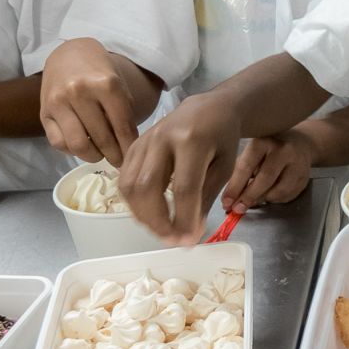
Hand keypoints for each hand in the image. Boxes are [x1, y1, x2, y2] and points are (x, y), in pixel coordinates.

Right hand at [39, 38, 137, 165]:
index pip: (122, 126)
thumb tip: (128, 149)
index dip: (129, 147)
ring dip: (93, 156)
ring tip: (102, 155)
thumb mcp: (119, 87)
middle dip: (114, 155)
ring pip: (78, 144)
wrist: (70, 55)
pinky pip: (59, 143)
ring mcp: (59, 102)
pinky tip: (83, 147)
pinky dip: (72, 151)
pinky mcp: (44, 112)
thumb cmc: (100, 73)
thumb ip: (124, 114)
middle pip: (101, 138)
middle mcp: (80, 92)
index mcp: (106, 84)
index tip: (133, 157)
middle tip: (120, 162)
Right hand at [118, 94, 239, 245]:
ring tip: (161, 230)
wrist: (209, 107)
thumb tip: (189, 232)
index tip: (188, 241)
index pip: (183, 187)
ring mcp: (144, 140)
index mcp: (192, 141)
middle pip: (148, 187)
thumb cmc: (222, 137)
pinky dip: (134, 201)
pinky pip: (124, 178)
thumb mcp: (224, 166)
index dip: (183, 218)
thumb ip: (206, 198)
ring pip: (129, 185)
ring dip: (142, 215)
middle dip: (157, 220)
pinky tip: (149, 212)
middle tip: (171, 240)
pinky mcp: (134, 145)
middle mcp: (163, 138)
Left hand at [221, 129, 316, 212]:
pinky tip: (270, 193)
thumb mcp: (251, 155)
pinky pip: (287, 196)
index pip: (246, 167)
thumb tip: (229, 201)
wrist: (299, 144)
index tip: (227, 202)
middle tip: (238, 209)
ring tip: (255, 198)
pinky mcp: (305, 177)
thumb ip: (240, 175)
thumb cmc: (267, 152)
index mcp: (263, 142)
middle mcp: (282, 150)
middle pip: (264, 179)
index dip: (235, 187)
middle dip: (249, 197)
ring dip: (263, 199)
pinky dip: (275, 199)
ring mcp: (297, 163)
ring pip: (278, 190)